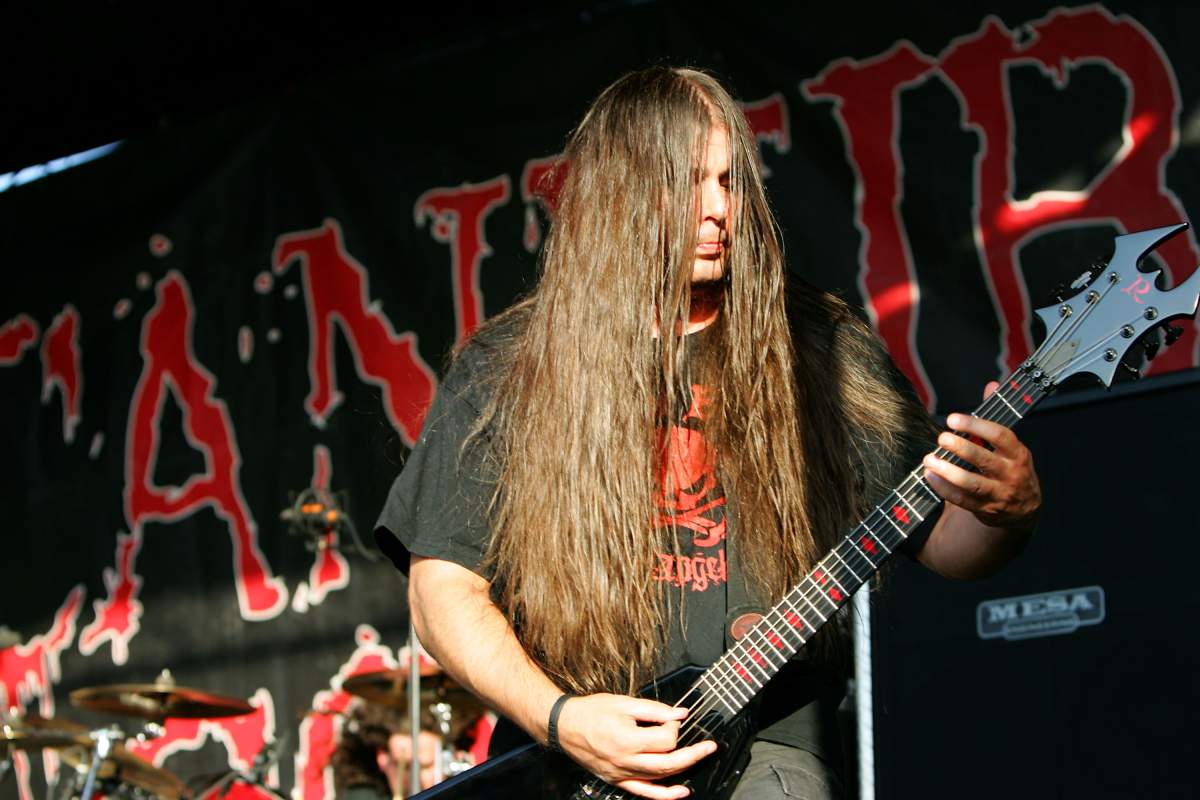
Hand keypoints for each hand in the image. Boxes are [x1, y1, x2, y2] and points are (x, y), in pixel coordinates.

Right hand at [555, 693, 716, 799]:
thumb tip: (680, 714)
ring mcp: (622, 774)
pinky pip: (645, 792)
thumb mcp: (623, 702)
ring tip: (699, 759)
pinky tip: (681, 792)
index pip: (665, 739)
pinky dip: (665, 795)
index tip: (671, 718)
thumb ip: (655, 709)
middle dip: (693, 754)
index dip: (673, 727)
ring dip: (683, 770)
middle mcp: (626, 761)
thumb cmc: (591, 712)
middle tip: (710, 747)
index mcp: (628, 739)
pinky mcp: (618, 780)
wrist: (564, 726)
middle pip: (669, 763)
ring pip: (660, 778)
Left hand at [922, 381, 1040, 530]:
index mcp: (1018, 453)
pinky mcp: (985, 509)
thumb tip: (991, 385)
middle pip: (985, 460)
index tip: (953, 419)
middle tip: (941, 438)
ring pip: (973, 484)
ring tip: (929, 459)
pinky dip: (944, 488)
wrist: (1022, 510)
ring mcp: (998, 493)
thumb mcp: (1009, 445)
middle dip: (961, 448)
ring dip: (949, 471)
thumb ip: (995, 417)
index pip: (1001, 436)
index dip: (977, 426)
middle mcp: (1010, 474)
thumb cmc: (1010, 469)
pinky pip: (962, 500)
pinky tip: (930, 476)